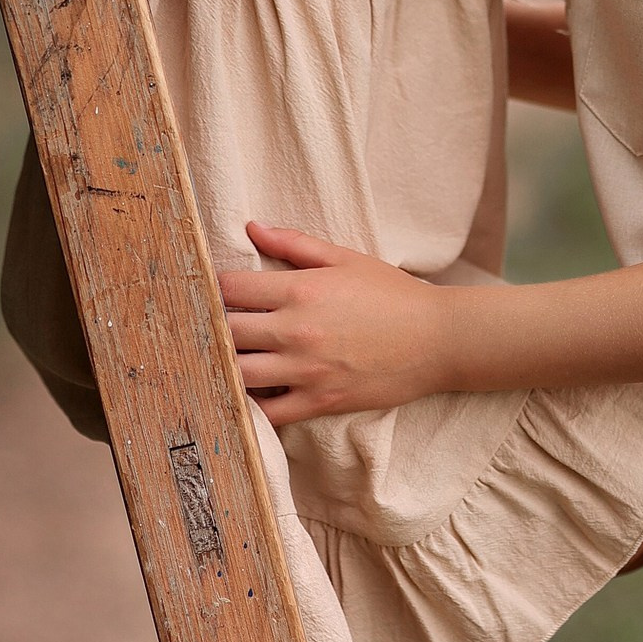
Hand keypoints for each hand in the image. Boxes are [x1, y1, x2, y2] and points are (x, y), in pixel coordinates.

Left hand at [221, 223, 455, 422]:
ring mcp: (306, 371)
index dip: (211, 288)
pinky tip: (248, 393)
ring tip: (222, 358)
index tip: (206, 290)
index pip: (231, 288)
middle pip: (226, 332)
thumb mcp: (345, 258)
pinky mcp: (319, 403)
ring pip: (238, 374)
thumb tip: (252, 227)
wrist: (436, 340)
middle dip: (211, 327)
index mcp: (301, 289)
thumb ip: (294, 243)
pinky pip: (268, 414)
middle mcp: (296, 331)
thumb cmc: (392, 294)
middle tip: (206, 326)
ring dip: (224, 366)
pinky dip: (252, 406)